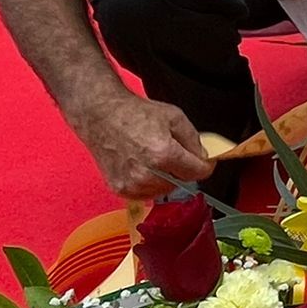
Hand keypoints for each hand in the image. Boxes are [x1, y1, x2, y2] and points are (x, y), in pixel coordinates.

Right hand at [72, 89, 213, 200]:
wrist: (102, 116)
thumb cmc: (133, 114)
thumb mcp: (174, 117)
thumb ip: (193, 139)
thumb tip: (203, 156)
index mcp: (164, 154)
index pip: (197, 172)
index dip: (204, 165)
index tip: (205, 162)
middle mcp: (148, 174)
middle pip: (181, 181)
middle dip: (183, 168)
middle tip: (173, 152)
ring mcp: (133, 184)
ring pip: (164, 189)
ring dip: (166, 177)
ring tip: (154, 157)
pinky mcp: (121, 189)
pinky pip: (146, 193)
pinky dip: (149, 183)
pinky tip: (143, 166)